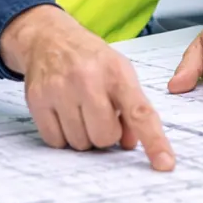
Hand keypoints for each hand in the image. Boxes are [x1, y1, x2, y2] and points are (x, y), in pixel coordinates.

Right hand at [0, 5, 174, 170]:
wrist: (50, 39)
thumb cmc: (92, 60)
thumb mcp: (120, 74)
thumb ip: (132, 108)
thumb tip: (130, 144)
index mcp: (117, 72)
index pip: (140, 112)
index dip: (154, 141)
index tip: (165, 164)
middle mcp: (88, 78)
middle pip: (104, 137)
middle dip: (104, 133)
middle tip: (99, 114)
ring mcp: (59, 88)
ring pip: (79, 143)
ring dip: (83, 135)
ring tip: (79, 110)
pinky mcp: (37, 99)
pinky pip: (55, 141)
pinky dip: (62, 136)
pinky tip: (62, 114)